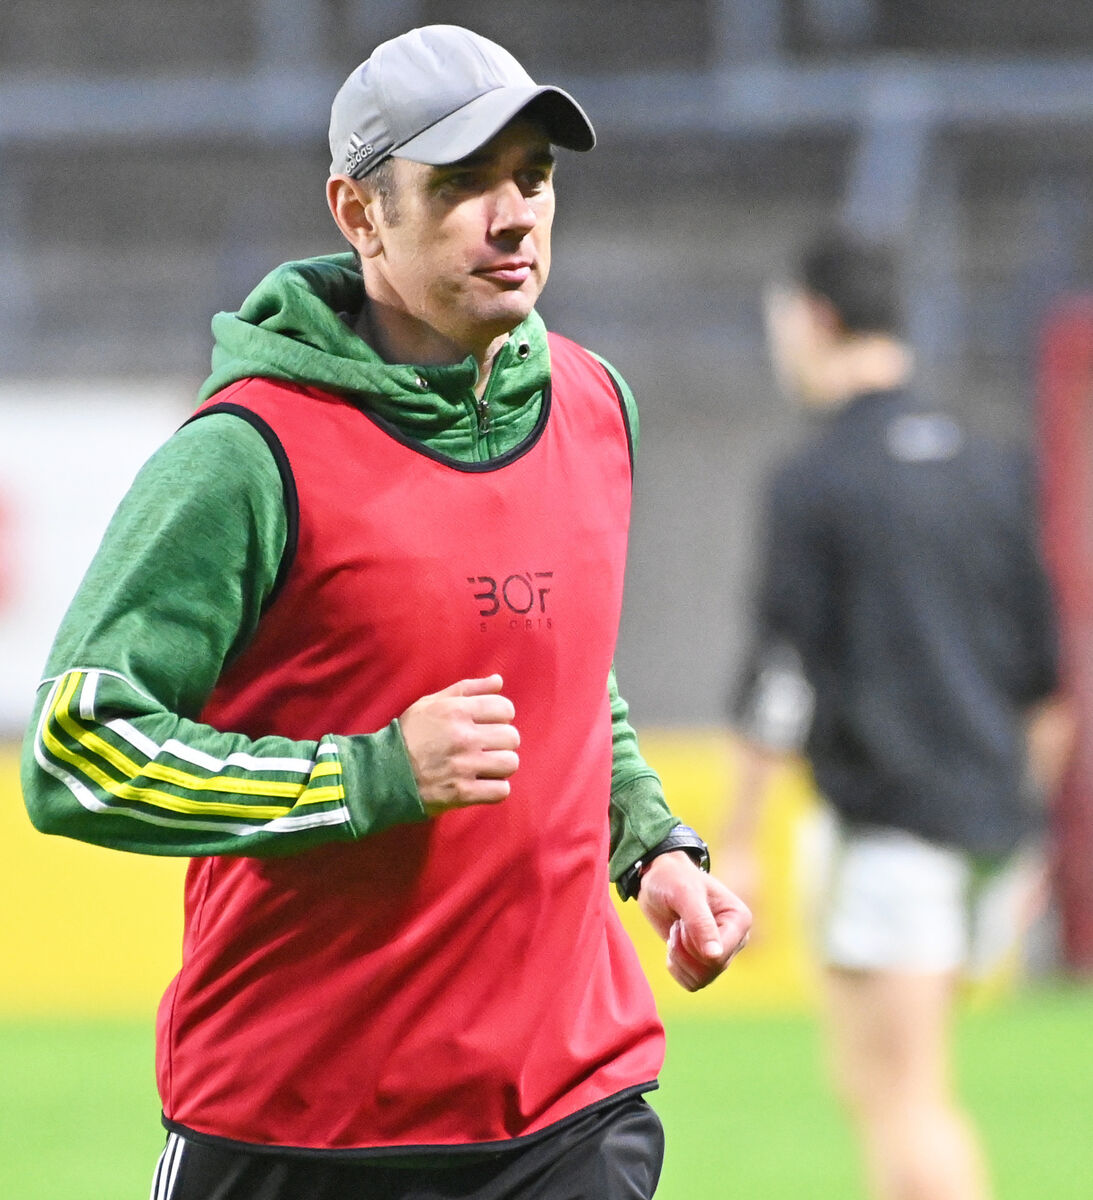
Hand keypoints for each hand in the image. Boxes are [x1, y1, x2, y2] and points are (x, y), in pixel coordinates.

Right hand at [398, 675, 519, 816]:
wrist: (382, 774)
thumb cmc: (408, 735)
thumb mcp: (431, 703)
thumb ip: (467, 689)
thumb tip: (498, 681)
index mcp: (457, 711)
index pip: (506, 709)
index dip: (501, 716)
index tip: (489, 724)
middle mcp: (464, 737)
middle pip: (512, 737)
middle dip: (503, 742)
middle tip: (487, 747)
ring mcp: (464, 766)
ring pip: (511, 763)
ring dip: (501, 765)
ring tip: (486, 766)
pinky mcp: (463, 793)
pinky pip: (501, 791)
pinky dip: (495, 789)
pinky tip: (482, 784)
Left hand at [637, 851, 751, 991]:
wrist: (658, 880)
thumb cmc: (673, 879)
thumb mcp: (684, 893)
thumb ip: (700, 922)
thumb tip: (715, 956)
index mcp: (740, 919)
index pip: (719, 956)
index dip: (693, 945)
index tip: (682, 922)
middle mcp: (736, 939)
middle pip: (710, 970)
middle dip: (684, 950)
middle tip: (677, 925)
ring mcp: (722, 952)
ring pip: (701, 979)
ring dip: (679, 958)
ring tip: (676, 932)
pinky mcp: (706, 962)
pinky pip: (692, 983)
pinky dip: (676, 968)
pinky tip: (674, 945)